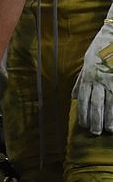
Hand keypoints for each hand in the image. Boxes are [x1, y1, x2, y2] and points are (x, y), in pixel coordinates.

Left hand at [72, 18, 112, 134]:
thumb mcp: (86, 61)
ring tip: (108, 130)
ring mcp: (112, 81)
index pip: (83, 98)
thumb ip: (80, 79)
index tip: (83, 124)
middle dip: (95, 120)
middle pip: (95, 104)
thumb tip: (73, 95)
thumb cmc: (100, 48)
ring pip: (110, 104)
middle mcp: (99, 80)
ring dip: (109, 120)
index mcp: (88, 76)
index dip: (82, 112)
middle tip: (95, 132)